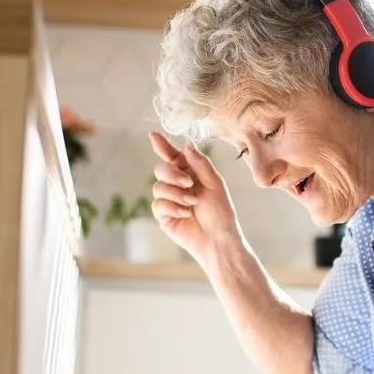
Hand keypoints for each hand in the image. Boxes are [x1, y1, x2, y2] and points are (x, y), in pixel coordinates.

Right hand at [149, 131, 240, 262]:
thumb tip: (186, 143)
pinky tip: (186, 214)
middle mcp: (177, 184)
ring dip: (177, 194)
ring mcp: (169, 199)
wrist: (217, 239)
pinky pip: (158, 204)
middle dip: (173, 174)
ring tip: (192, 204)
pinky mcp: (163, 215)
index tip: (153, 135)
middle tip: (189, 183)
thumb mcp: (214, 183)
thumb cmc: (220, 212)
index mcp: (190, 173)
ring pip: (158, 187)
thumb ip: (200, 163)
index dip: (162, 145)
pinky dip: (173, 207)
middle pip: (161, 169)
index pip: (173, 156)